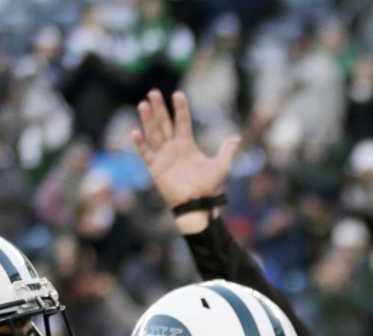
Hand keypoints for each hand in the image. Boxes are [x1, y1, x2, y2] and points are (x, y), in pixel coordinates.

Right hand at [135, 90, 237, 215]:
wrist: (198, 205)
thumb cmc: (208, 187)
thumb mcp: (221, 167)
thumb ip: (226, 151)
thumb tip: (236, 138)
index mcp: (187, 145)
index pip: (182, 122)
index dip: (180, 109)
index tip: (178, 94)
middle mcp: (173, 147)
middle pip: (164, 123)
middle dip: (159, 109)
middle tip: (153, 92)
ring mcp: (163, 156)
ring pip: (153, 133)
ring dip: (148, 119)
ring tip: (143, 104)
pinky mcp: (156, 168)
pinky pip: (146, 154)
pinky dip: (140, 144)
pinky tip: (136, 132)